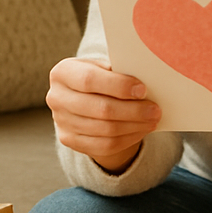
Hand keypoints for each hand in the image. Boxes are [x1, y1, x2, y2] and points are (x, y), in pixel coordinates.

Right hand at [46, 57, 160, 172]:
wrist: (83, 97)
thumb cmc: (100, 76)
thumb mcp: (104, 67)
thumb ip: (119, 71)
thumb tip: (148, 80)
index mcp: (63, 72)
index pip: (89, 80)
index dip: (118, 86)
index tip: (143, 90)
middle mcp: (56, 97)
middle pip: (99, 109)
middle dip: (132, 111)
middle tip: (155, 110)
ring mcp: (60, 121)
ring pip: (104, 130)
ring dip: (134, 126)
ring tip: (152, 120)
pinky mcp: (69, 140)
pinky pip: (104, 145)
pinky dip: (127, 139)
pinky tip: (141, 131)